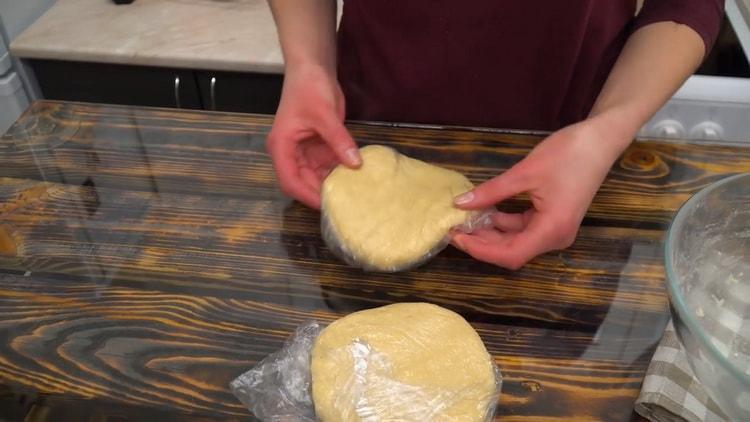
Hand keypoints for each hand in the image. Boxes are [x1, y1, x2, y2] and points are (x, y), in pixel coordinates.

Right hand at [266, 65, 360, 208]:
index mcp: (282, 146)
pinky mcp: (317, 147)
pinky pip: (327, 165)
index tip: (327, 204)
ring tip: (353, 193)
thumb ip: (339, 140)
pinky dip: (340, 171)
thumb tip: (355, 164)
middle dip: (321, 192)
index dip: (307, 195)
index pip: (289, 180)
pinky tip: (355, 177)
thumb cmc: (309, 87)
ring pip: (316, 176)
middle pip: (302, 182)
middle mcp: (290, 153)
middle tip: (344, 203)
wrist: (312, 68)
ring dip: (332, 183)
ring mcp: (303, 151)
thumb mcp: (325, 114)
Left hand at [451, 118, 628, 269]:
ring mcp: (555, 230)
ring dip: (490, 233)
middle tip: (454, 227)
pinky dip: (503, 223)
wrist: (600, 140)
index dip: (480, 250)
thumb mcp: (524, 172)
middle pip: (512, 251)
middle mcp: (555, 237)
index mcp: (552, 230)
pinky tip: (484, 211)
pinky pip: (523, 229)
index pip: (510, 254)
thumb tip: (461, 203)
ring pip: (516, 241)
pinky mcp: (553, 221)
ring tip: (464, 219)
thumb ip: (491, 191)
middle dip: (481, 242)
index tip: (456, 236)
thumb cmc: (568, 154)